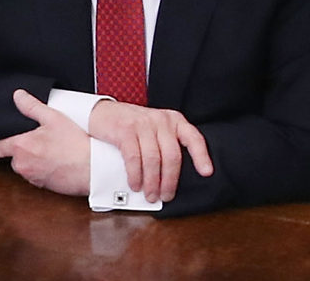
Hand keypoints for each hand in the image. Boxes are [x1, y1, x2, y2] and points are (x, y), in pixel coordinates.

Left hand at [0, 89, 89, 195]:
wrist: (93, 167)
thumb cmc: (75, 143)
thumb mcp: (53, 118)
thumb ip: (32, 106)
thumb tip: (18, 96)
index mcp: (21, 147)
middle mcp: (24, 164)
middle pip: (16, 157)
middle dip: (26, 150)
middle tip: (45, 142)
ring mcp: (33, 177)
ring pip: (28, 167)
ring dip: (36, 160)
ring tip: (55, 152)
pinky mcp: (44, 186)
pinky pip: (38, 176)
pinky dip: (45, 170)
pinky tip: (59, 163)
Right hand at [87, 101, 213, 203]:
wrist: (103, 113)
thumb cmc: (132, 126)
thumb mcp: (155, 129)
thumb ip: (166, 144)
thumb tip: (173, 178)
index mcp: (174, 120)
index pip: (193, 138)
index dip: (201, 156)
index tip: (206, 173)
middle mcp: (161, 120)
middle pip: (172, 155)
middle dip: (170, 181)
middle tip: (166, 196)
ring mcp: (143, 124)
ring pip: (153, 159)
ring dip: (152, 182)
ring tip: (150, 195)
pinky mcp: (125, 130)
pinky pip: (134, 158)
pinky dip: (136, 175)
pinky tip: (135, 184)